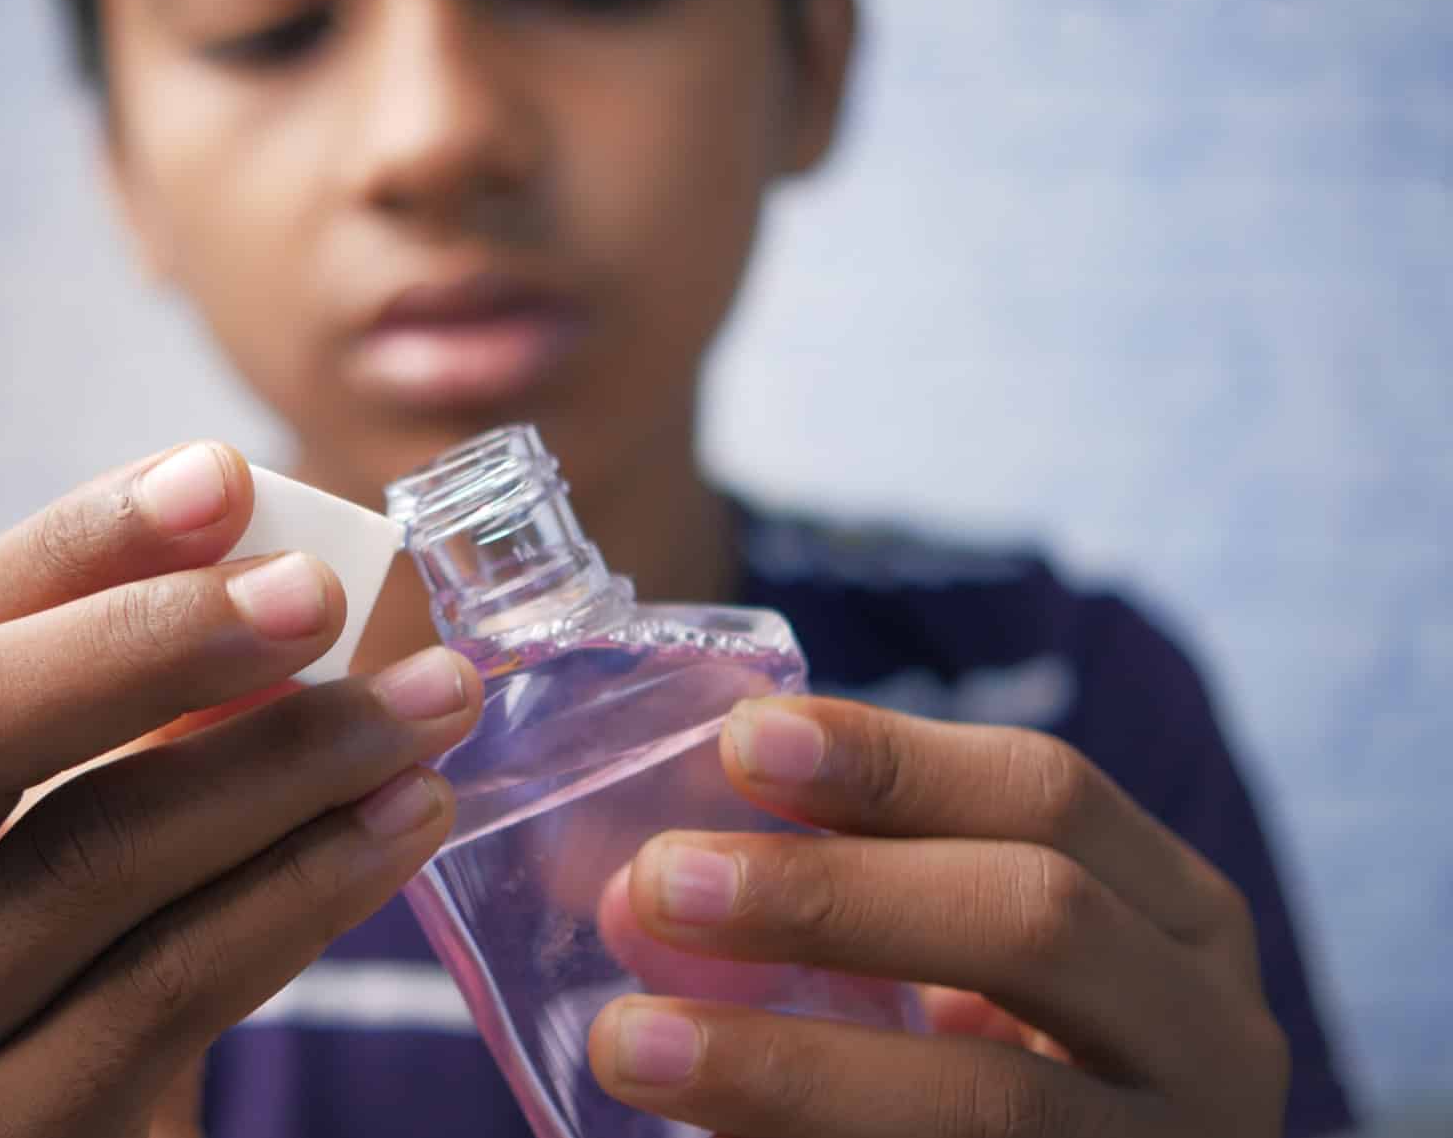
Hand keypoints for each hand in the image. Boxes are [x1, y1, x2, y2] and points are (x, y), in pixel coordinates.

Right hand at [0, 444, 481, 1137]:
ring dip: (287, 760)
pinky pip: (176, 981)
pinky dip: (309, 884)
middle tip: (319, 595)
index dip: (73, 544)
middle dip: (148, 638)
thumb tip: (277, 554)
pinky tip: (405, 822)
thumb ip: (133, 708)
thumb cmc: (87, 973)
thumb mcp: (68, 831)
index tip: (223, 476)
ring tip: (430, 705)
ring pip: (92, 856)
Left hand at [586, 696, 1288, 1135]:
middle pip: (1038, 919)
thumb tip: (629, 893)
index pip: (1047, 794)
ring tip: (631, 1043)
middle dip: (831, 896)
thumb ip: (841, 905)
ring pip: (997, 1104)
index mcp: (1177, 916)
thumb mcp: (964, 968)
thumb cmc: (997, 1074)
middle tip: (659, 884)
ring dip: (790, 1066)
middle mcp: (1211, 1034)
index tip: (740, 740)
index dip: (891, 761)